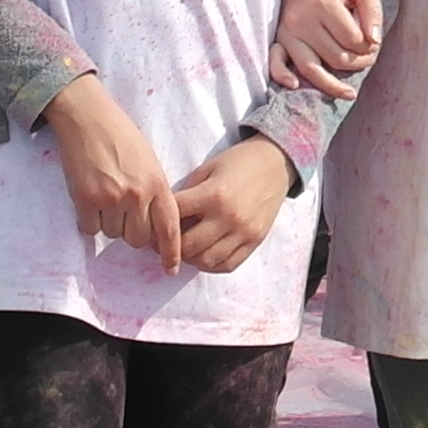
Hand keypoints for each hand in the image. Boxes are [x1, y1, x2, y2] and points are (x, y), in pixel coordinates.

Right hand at [42, 79, 183, 267]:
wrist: (88, 118)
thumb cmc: (121, 136)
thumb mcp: (149, 162)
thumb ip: (155, 193)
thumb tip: (153, 226)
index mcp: (158, 184)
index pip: (169, 229)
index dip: (172, 253)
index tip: (172, 268)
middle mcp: (137, 195)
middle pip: (138, 239)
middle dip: (131, 232)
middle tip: (123, 212)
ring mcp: (111, 198)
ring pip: (113, 234)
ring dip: (109, 223)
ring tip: (105, 195)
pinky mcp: (86, 199)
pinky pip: (90, 228)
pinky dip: (89, 219)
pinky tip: (89, 197)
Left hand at [170, 135, 295, 274]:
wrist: (275, 163)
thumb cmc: (238, 162)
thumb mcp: (208, 169)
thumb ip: (188, 192)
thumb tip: (166, 216)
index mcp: (213, 194)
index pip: (176, 216)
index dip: (157, 222)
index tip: (151, 225)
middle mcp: (228, 217)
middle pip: (188, 246)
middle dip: (171, 246)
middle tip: (164, 242)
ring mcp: (244, 232)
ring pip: (206, 260)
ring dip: (190, 258)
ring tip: (185, 249)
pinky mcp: (255, 241)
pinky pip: (228, 265)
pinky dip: (211, 265)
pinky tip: (204, 255)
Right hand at [272, 0, 383, 97]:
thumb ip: (373, 10)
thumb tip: (375, 41)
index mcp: (324, 3)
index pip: (353, 40)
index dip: (370, 46)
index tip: (374, 42)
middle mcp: (302, 19)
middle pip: (336, 58)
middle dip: (358, 63)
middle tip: (369, 58)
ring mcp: (287, 30)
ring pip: (311, 68)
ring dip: (333, 83)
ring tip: (350, 91)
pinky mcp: (278, 37)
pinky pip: (276, 62)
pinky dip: (283, 76)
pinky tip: (296, 86)